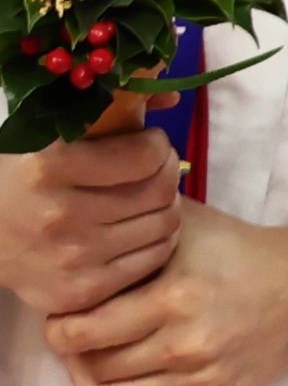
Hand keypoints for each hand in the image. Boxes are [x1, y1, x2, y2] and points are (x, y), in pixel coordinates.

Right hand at [0, 123, 179, 314]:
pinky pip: (154, 258)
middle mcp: (60, 215)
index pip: (145, 156)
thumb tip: (171, 96)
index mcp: (46, 168)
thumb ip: (105, 112)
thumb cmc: (17, 181)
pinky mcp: (82, 290)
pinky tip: (138, 227)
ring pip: (165, 225)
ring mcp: (72, 258)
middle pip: (160, 192)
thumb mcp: (43, 139)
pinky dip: (157, 239)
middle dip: (167, 174)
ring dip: (165, 206)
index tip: (150, 144)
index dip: (157, 146)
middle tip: (155, 171)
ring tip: (146, 198)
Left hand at [43, 205, 287, 385]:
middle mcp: (189, 347)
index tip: (62, 319)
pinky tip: (121, 385)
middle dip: (73, 357)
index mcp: (174, 300)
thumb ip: (127, 232)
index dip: (58, 329)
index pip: (80, 334)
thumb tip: (75, 247)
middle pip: (93, 371)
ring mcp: (205, 380)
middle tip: (77, 341)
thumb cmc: (236, 251)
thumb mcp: (180, 227)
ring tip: (98, 362)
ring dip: (93, 384)